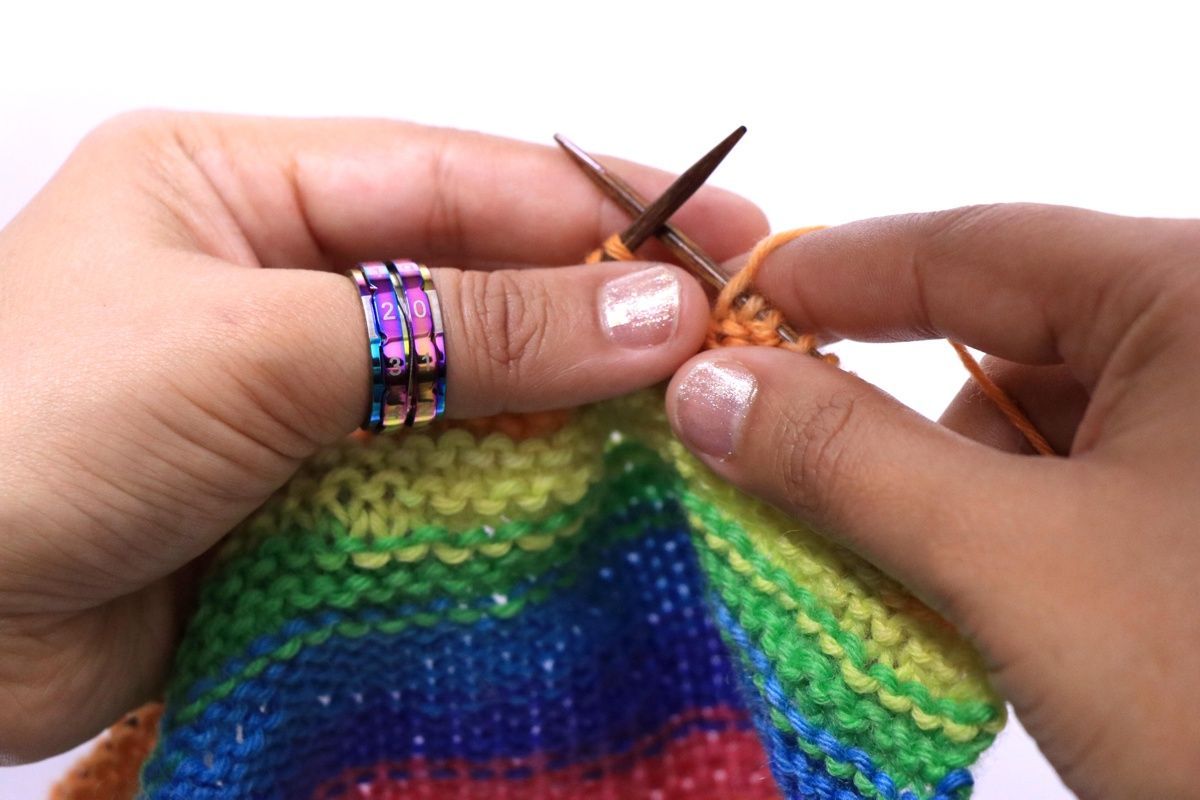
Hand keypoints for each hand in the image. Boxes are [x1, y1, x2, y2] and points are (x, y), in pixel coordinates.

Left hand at [0, 112, 766, 761]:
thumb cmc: (19, 436)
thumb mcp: (260, 346)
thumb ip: (465, 327)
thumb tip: (646, 313)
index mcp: (241, 182)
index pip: (460, 175)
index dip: (599, 205)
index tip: (717, 240)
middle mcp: (275, 275)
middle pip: (477, 274)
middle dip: (599, 305)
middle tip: (726, 331)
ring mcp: (294, 390)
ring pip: (470, 380)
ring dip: (568, 401)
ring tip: (688, 414)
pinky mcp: (304, 491)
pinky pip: (436, 471)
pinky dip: (512, 483)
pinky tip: (592, 491)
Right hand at [665, 204, 1199, 797]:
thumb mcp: (1020, 565)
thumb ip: (847, 461)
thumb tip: (711, 391)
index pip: (969, 247)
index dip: (829, 276)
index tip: (726, 314)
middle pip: (1001, 338)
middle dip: (887, 416)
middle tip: (781, 470)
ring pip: (1038, 422)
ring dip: (948, 492)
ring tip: (905, 580)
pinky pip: (1082, 483)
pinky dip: (1008, 531)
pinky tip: (981, 601)